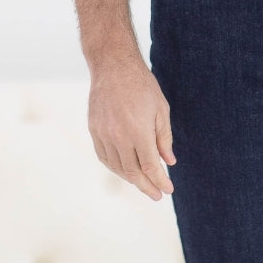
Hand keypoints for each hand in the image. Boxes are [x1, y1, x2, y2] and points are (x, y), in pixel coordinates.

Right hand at [88, 57, 175, 199]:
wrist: (113, 66)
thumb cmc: (142, 85)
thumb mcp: (161, 109)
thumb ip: (164, 138)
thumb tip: (169, 162)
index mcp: (138, 131)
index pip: (150, 166)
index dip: (160, 181)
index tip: (168, 190)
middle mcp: (119, 137)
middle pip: (133, 172)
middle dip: (147, 186)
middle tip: (157, 195)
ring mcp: (103, 135)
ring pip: (118, 168)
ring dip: (131, 179)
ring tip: (144, 183)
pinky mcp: (94, 131)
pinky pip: (104, 157)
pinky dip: (116, 168)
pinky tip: (125, 170)